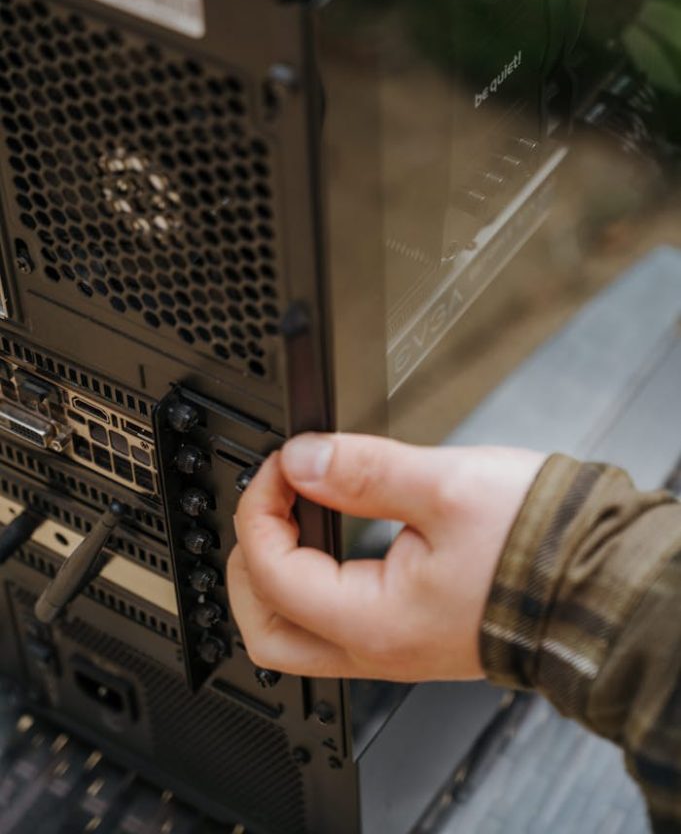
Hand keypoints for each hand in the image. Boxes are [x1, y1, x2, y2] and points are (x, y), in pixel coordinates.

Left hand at [228, 434, 545, 682]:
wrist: (599, 582)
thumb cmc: (540, 547)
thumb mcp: (444, 485)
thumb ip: (363, 470)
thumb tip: (303, 459)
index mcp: (374, 622)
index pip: (273, 572)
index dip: (262, 505)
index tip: (281, 463)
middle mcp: (377, 649)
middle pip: (267, 629)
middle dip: (250, 560)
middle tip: (267, 503)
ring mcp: (394, 648)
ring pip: (298, 633)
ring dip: (277, 574)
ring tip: (292, 515)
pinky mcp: (412, 633)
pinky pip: (337, 621)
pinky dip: (314, 580)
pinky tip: (331, 534)